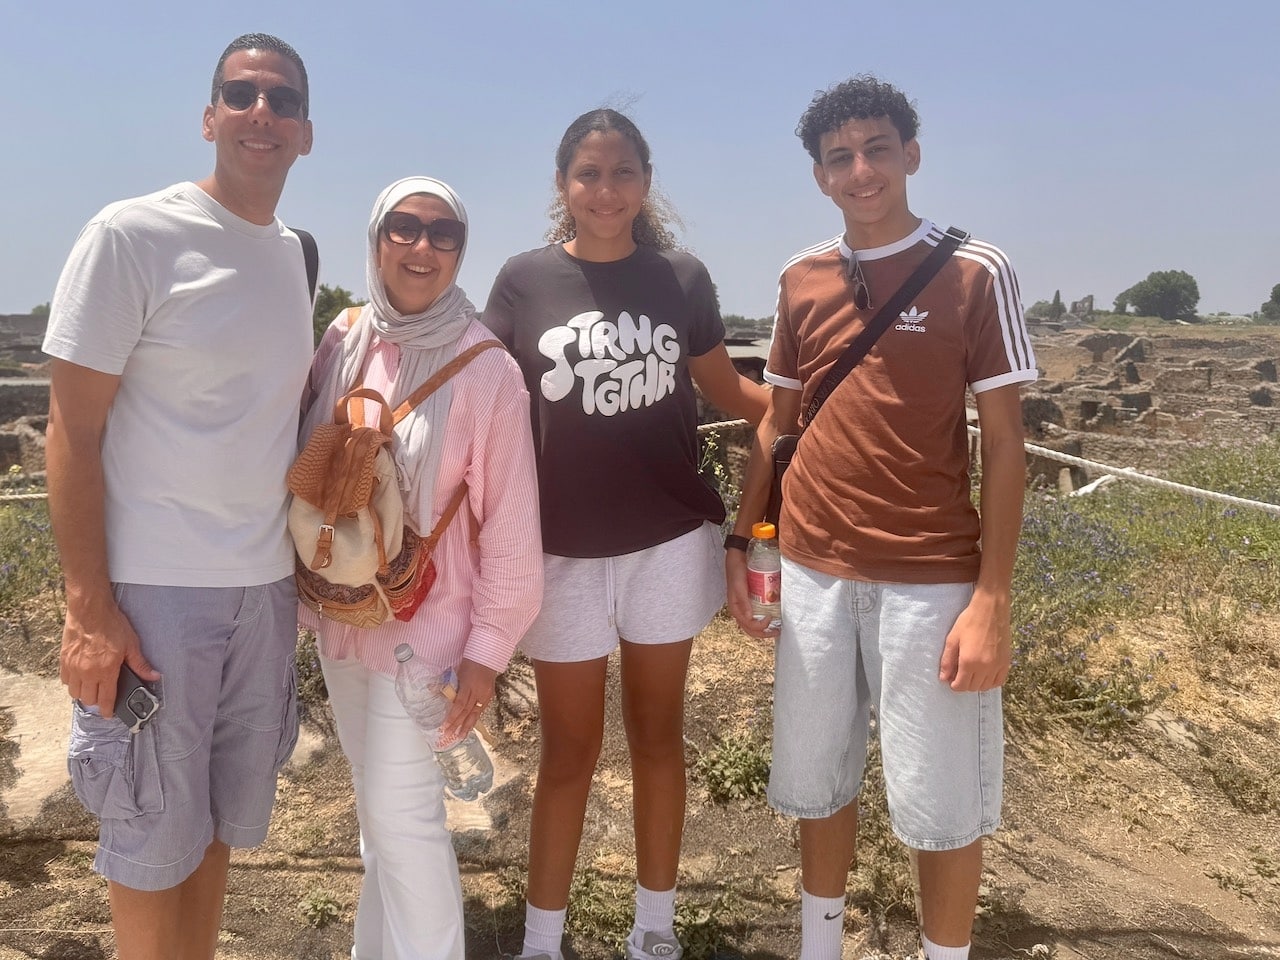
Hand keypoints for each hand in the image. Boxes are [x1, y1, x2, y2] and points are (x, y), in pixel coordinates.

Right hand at [60, 596, 159, 715]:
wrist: (90, 610)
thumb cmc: (111, 625)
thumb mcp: (131, 645)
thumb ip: (140, 664)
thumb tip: (153, 676)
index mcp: (105, 671)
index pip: (105, 699)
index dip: (107, 710)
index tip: (109, 714)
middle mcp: (86, 672)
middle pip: (88, 698)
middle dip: (96, 701)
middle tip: (103, 696)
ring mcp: (73, 667)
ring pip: (74, 692)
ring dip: (83, 693)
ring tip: (92, 687)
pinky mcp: (64, 659)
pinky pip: (65, 680)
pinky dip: (72, 682)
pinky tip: (80, 677)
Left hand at [441, 657, 497, 740]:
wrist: (487, 656)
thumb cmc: (470, 662)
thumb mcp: (457, 671)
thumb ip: (447, 684)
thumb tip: (432, 690)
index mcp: (469, 685)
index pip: (460, 704)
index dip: (453, 716)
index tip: (445, 725)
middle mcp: (478, 691)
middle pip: (467, 711)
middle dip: (458, 724)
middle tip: (449, 734)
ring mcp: (485, 694)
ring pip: (476, 713)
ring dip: (468, 725)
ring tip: (461, 736)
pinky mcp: (490, 696)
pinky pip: (481, 710)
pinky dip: (475, 718)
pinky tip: (470, 725)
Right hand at [725, 549, 779, 640]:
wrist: (738, 557)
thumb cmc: (737, 571)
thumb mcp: (738, 586)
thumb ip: (743, 601)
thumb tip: (750, 618)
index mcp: (735, 609)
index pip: (748, 625)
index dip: (760, 626)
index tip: (770, 618)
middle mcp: (740, 610)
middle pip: (751, 629)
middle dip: (764, 633)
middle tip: (778, 631)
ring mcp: (745, 607)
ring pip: (754, 624)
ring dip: (765, 629)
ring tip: (777, 628)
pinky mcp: (750, 601)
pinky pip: (757, 615)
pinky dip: (765, 620)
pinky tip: (774, 617)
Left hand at [938, 592, 1010, 691]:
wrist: (990, 610)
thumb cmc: (969, 622)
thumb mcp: (952, 639)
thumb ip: (947, 661)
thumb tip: (943, 678)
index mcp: (969, 662)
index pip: (961, 685)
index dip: (954, 685)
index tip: (951, 680)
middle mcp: (985, 667)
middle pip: (973, 687)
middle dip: (964, 684)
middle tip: (959, 674)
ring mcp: (997, 665)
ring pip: (985, 686)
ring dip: (976, 684)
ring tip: (971, 673)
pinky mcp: (1006, 661)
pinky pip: (999, 681)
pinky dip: (991, 682)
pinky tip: (985, 674)